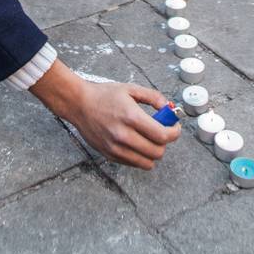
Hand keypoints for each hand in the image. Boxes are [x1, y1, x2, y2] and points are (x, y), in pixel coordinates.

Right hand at [30, 61, 179, 168]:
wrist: (78, 104)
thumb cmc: (103, 95)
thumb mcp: (131, 89)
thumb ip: (153, 97)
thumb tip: (169, 108)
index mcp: (131, 117)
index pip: (162, 136)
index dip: (174, 133)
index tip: (174, 128)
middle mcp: (124, 136)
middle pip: (157, 152)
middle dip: (164, 142)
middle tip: (161, 132)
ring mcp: (116, 148)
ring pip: (147, 163)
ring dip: (153, 152)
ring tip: (148, 139)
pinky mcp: (110, 155)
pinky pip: (133, 164)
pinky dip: (140, 156)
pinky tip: (136, 143)